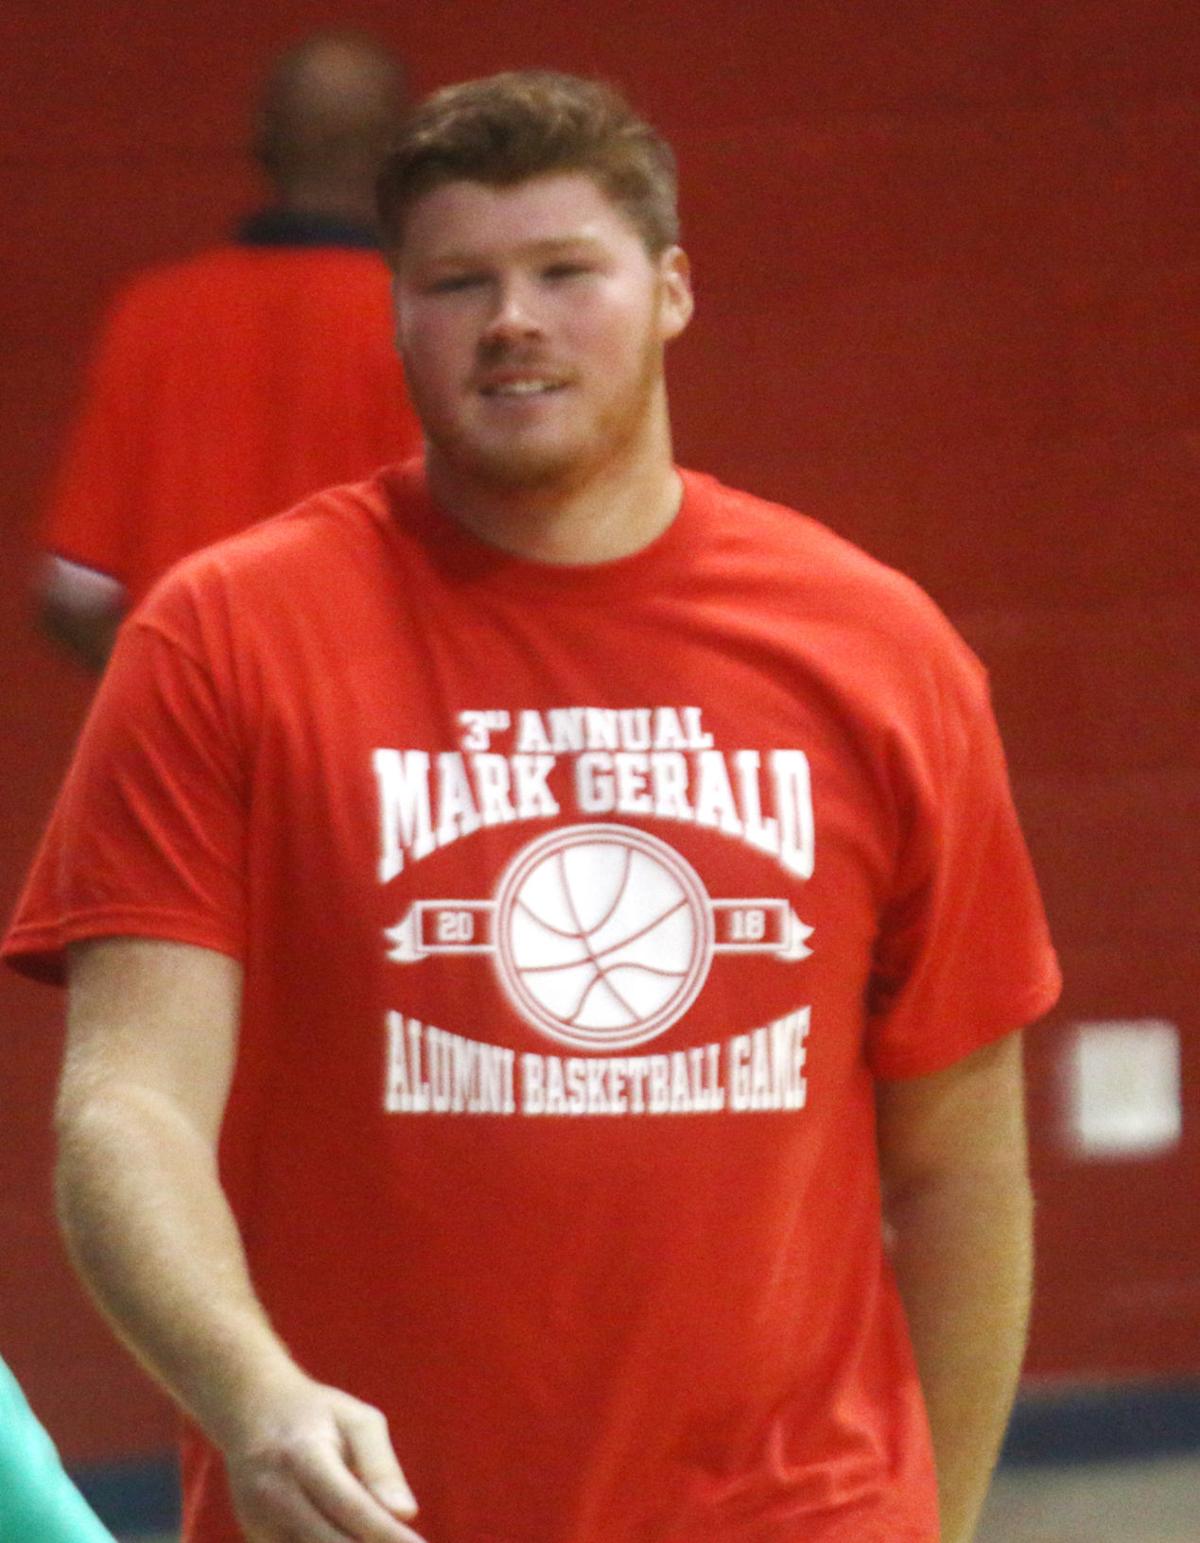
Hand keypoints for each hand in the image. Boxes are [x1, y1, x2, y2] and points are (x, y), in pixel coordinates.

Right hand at [224, 1375, 426, 1541]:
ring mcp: (258, 1522)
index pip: (352, 1507)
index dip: (388, 1535)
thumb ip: (381, 1465)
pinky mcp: (255, 1539)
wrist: (250, 1411)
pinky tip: (349, 1536)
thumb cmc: (316, 1414)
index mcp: (304, 1456)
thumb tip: (407, 1513)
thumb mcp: (357, 1420)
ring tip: (380, 1539)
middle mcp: (275, 1494)